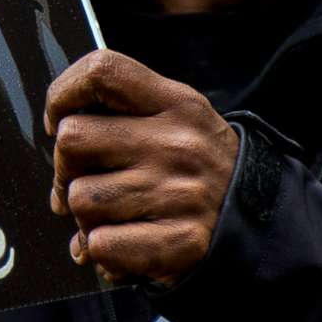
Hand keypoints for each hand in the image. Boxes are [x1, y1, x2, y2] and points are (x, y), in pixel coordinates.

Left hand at [45, 49, 239, 286]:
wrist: (264, 222)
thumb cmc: (200, 167)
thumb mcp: (179, 118)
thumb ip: (124, 112)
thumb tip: (57, 129)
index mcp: (176, 103)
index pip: (101, 71)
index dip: (62, 94)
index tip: (59, 120)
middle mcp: (176, 144)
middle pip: (73, 139)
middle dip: (64, 167)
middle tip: (81, 180)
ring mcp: (177, 194)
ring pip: (80, 198)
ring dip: (84, 215)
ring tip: (111, 216)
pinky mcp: (178, 242)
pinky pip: (101, 244)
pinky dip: (101, 250)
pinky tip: (122, 244)